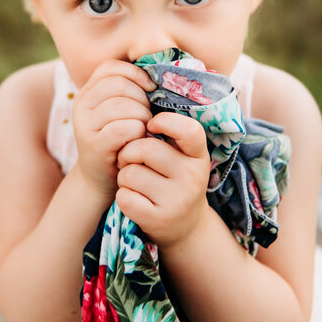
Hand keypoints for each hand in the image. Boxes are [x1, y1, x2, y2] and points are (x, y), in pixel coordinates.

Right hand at [72, 60, 155, 200]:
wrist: (100, 180)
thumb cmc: (120, 141)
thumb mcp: (121, 111)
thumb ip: (132, 90)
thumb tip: (161, 69)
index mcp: (88, 91)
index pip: (111, 68)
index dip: (136, 74)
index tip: (151, 90)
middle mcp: (81, 104)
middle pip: (119, 85)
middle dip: (142, 98)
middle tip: (149, 116)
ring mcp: (84, 125)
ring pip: (123, 105)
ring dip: (143, 116)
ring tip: (146, 129)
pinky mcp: (92, 145)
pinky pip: (123, 128)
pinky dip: (138, 132)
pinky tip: (139, 140)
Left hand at [115, 111, 210, 248]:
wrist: (185, 227)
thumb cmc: (174, 178)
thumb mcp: (182, 155)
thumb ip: (168, 131)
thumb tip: (141, 94)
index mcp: (198, 155)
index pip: (188, 130)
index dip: (164, 122)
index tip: (151, 125)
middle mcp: (193, 177)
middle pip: (144, 149)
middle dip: (129, 152)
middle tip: (132, 160)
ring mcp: (177, 200)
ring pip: (129, 173)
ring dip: (124, 176)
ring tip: (135, 181)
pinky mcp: (159, 219)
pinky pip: (124, 197)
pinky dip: (122, 196)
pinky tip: (135, 199)